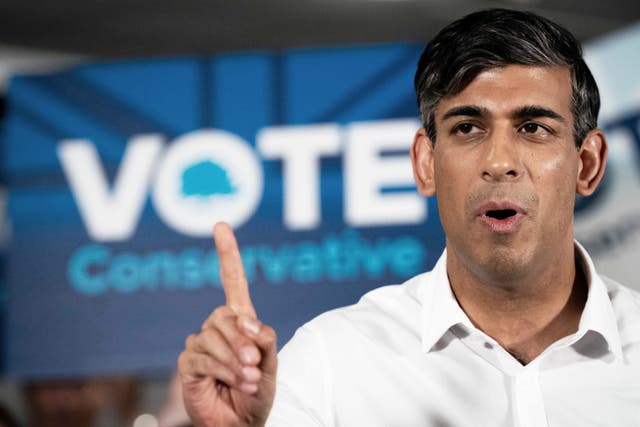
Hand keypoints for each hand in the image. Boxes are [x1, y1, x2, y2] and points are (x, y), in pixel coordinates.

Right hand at [178, 222, 276, 426]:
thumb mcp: (272, 362)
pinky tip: (234, 382)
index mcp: (240, 320)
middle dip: (242, 339)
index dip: (227, 254)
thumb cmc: (259, 391)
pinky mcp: (188, 363)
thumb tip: (245, 321)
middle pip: (223, 315)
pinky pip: (201, 356)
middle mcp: (217, 327)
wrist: (243, 423)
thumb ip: (264, 336)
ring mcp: (200, 344)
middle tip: (255, 363)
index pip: (231, 281)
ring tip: (249, 379)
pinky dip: (222, 370)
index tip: (220, 226)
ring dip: (234, 359)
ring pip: (212, 336)